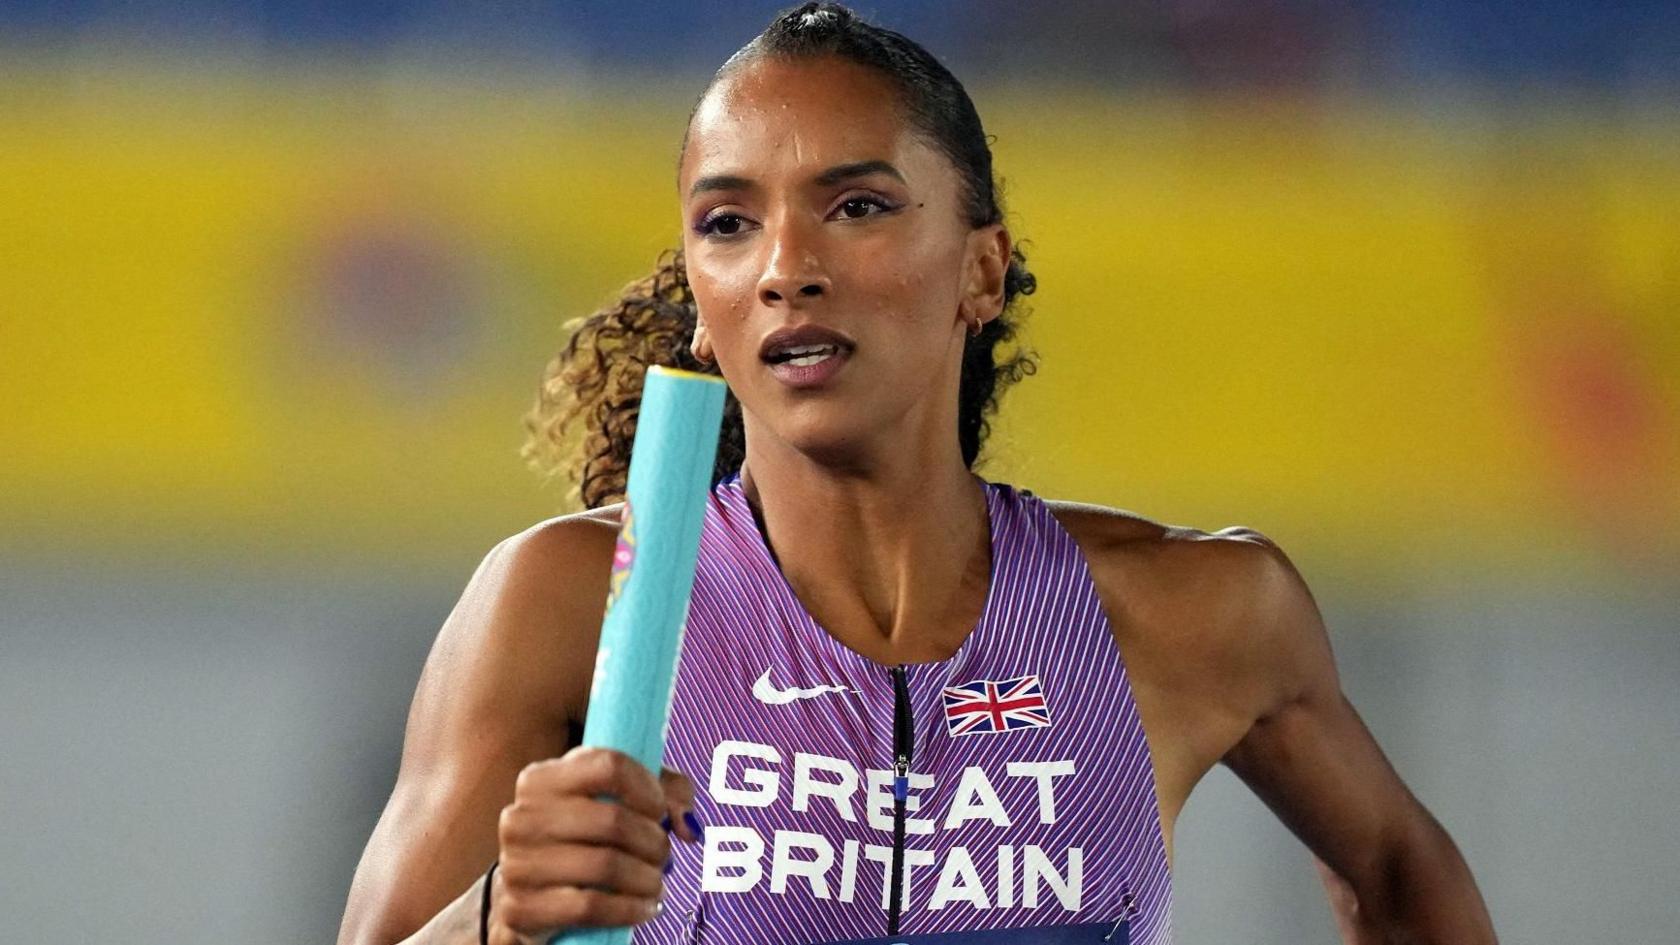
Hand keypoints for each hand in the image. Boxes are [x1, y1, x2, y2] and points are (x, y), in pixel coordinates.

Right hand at [492, 746, 698, 943]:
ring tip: (656, 883)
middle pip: (613, 821)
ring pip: (606, 866)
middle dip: (653, 842)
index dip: (648, 788)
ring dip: (647, 878)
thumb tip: (688, 824)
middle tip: (663, 855)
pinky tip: (644, 908)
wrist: (529, 891)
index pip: (609, 765)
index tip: (659, 810)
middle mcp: (522, 816)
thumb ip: (664, 791)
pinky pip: (591, 907)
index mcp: (541, 778)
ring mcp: (517, 863)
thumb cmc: (580, 836)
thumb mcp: (614, 798)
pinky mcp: (521, 908)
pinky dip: (629, 909)